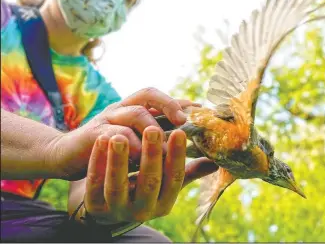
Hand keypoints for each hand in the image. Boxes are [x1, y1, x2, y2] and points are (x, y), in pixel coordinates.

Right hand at [49, 87, 199, 179]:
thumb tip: (190, 147)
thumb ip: (158, 143)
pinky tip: (140, 157)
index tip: (201, 109)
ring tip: (166, 145)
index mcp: (134, 110)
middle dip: (170, 104)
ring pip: (135, 113)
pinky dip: (130, 145)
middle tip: (184, 121)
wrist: (65, 155)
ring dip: (153, 128)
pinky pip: (115, 134)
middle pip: (148, 94)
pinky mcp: (93, 134)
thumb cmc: (107, 151)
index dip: (180, 101)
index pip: (160, 98)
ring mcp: (107, 119)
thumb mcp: (134, 144)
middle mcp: (122, 108)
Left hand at [81, 126, 216, 222]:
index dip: (177, 155)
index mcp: (164, 203)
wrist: (108, 206)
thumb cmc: (143, 187)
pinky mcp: (93, 206)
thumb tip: (217, 160)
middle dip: (152, 155)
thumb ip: (189, 172)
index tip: (180, 131)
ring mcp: (117, 209)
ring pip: (118, 185)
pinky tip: (101, 140)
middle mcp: (143, 210)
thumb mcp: (166, 184)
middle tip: (153, 129)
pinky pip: (94, 183)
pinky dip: (98, 161)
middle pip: (150, 182)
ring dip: (119, 160)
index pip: (175, 179)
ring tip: (120, 135)